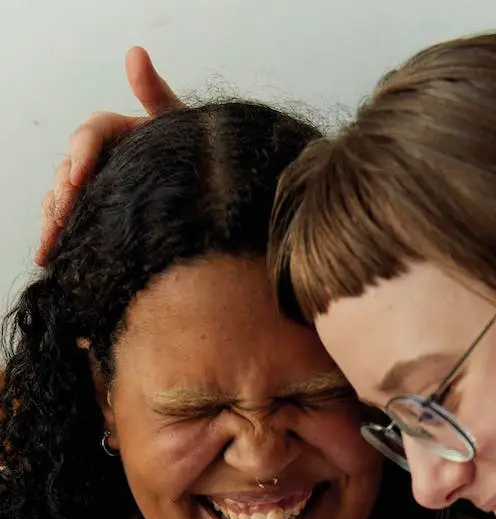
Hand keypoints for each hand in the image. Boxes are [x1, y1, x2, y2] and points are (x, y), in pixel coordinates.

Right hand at [35, 46, 180, 264]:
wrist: (216, 202)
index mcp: (119, 133)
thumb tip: (134, 53)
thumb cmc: (197, 157)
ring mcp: (97, 190)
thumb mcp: (180, 125)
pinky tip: (49, 257)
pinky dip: (56, 238)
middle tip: (65, 212)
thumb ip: (156, 94)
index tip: (80, 175)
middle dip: (64, 191)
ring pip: (62, 198)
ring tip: (52, 241)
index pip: (91, 134)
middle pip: (69, 169)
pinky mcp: (96, 217)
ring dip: (54, 217)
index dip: (82, 152)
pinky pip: (68, 223)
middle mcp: (102, 160)